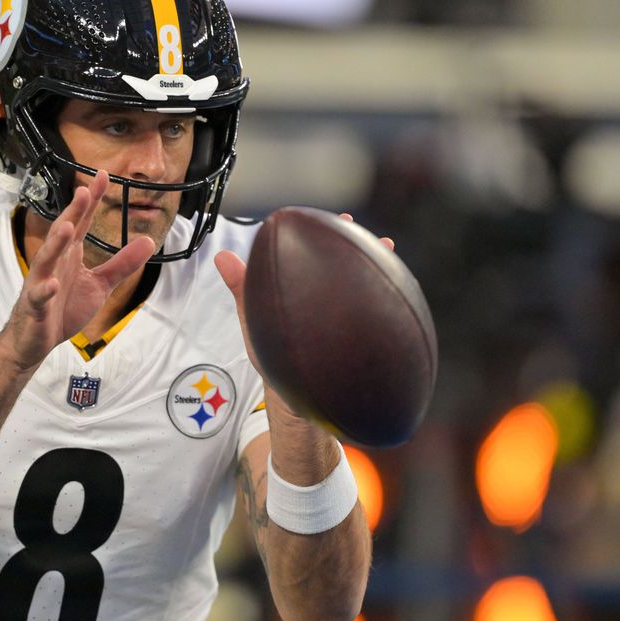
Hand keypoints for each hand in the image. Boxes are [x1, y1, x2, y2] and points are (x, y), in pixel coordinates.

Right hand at [1, 171, 155, 368]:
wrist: (36, 340)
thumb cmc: (64, 307)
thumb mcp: (100, 284)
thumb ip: (122, 264)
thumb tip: (149, 241)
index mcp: (70, 254)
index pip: (82, 222)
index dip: (92, 200)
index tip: (104, 176)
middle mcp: (54, 263)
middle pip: (63, 232)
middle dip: (73, 212)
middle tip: (85, 191)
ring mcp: (41, 282)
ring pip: (46, 259)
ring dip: (55, 243)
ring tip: (66, 227)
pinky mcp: (35, 306)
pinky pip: (39, 296)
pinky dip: (43, 290)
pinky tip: (51, 284)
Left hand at [214, 213, 392, 383]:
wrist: (300, 402)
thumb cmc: (275, 361)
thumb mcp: (255, 322)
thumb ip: (243, 289)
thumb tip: (221, 256)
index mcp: (302, 292)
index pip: (309, 255)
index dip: (312, 234)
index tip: (311, 217)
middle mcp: (326, 300)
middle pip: (339, 263)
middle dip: (346, 241)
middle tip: (348, 222)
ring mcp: (346, 315)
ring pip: (363, 283)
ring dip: (373, 263)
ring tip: (384, 245)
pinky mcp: (362, 335)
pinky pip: (377, 311)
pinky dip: (389, 295)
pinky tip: (397, 286)